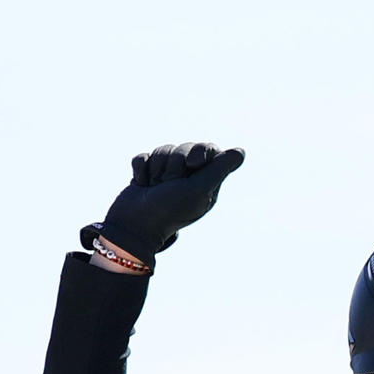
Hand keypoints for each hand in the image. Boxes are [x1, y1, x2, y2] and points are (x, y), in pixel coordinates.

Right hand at [90, 143, 244, 261]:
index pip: (209, 150)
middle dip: (174, 163)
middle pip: (185, 148)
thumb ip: (219, 169)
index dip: (200, 152)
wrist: (133, 225)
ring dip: (157, 168)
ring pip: (164, 150)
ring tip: (154, 187)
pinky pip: (145, 156)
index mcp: (205, 183)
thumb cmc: (168, 210)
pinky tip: (142, 184)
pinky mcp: (146, 173)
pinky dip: (141, 169)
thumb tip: (240, 152)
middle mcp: (188, 178)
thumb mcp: (198, 190)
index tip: (193, 164)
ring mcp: (166, 175)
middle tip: (168, 184)